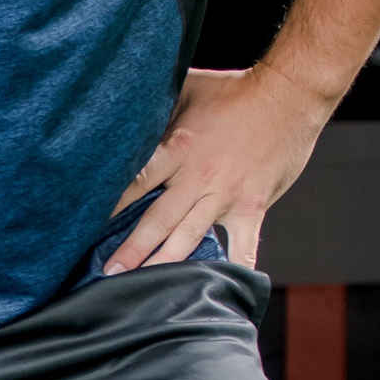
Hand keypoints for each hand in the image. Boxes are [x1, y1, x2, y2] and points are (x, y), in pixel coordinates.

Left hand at [106, 62, 328, 273]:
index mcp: (178, 148)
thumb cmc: (236, 90)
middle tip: (110, 273)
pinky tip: (224, 290)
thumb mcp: (188, 90)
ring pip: (189, 237)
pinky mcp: (252, 207)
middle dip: (132, 249)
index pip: (136, 183)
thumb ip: (160, 111)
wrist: (289, 96)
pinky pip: (243, 245)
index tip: (89, 228)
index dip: (111, 207)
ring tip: (144, 288)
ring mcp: (226, 196)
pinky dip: (235, 267)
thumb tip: (130, 118)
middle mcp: (198, 177)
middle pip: (157, 220)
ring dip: (165, 264)